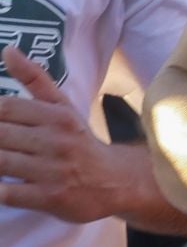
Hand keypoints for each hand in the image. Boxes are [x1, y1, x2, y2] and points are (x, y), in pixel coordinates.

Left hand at [0, 46, 137, 222]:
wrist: (115, 183)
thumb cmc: (80, 142)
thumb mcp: (63, 108)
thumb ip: (34, 79)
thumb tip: (7, 49)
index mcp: (58, 116)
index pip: (6, 107)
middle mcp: (56, 141)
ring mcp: (53, 170)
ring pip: (1, 161)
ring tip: (1, 156)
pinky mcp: (50, 197)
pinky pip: (8, 193)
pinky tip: (1, 183)